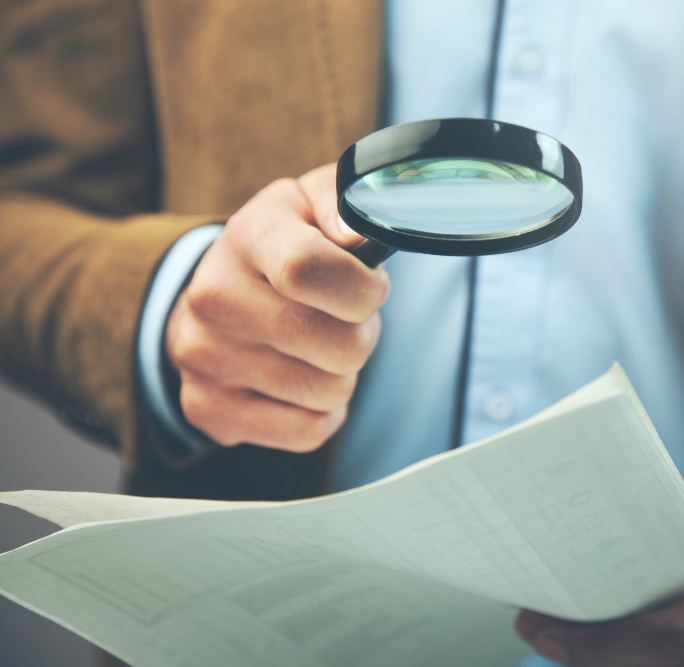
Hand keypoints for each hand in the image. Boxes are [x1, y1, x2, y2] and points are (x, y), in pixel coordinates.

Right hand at [165, 164, 388, 451]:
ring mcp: (203, 358)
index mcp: (248, 236)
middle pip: (338, 346)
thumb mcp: (311, 203)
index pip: (307, 270)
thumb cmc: (281, 246)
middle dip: (362, 335)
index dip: (364, 289)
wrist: (211, 294)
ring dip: (342, 374)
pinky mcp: (207, 409)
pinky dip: (322, 413)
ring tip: (318, 346)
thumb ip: (343, 205)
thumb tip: (360, 238)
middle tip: (344, 319)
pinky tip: (303, 382)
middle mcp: (214, 297)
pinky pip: (307, 432)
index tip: (372, 287)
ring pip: (329, 393)